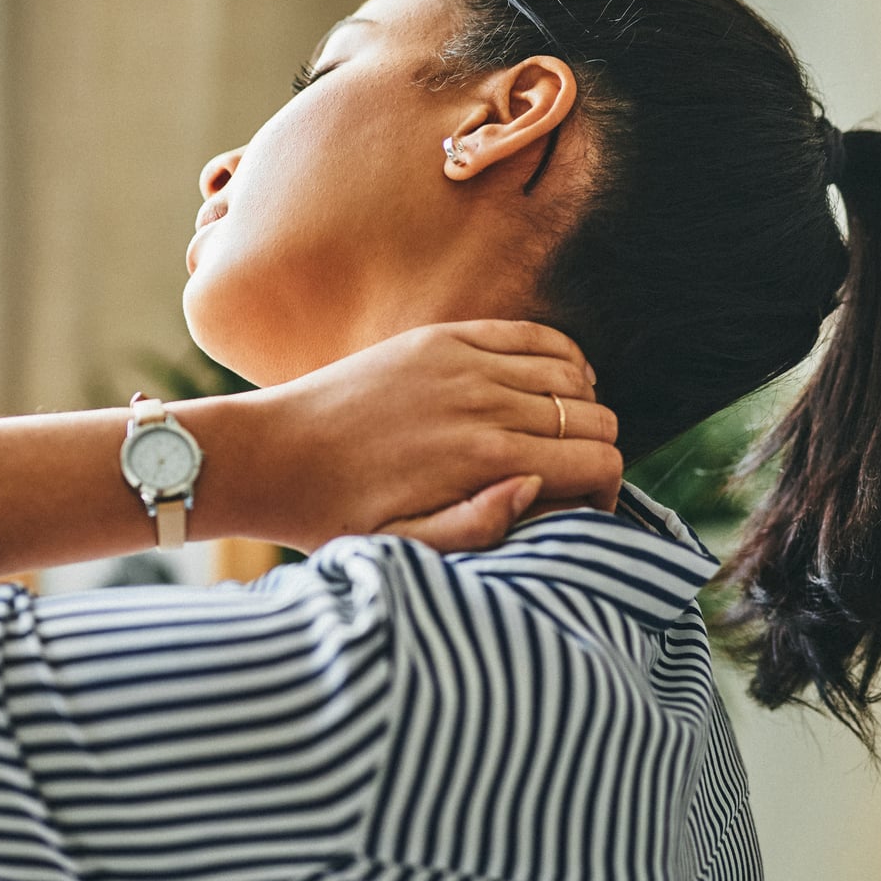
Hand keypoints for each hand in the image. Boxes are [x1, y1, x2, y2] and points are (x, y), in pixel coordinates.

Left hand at [243, 320, 620, 553]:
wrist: (274, 455)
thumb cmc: (339, 514)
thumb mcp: (408, 546)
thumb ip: (482, 526)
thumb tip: (541, 488)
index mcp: (486, 461)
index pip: (599, 461)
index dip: (607, 491)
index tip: (582, 510)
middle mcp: (486, 403)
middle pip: (594, 417)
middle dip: (595, 452)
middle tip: (570, 479)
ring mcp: (466, 362)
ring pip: (574, 374)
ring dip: (579, 407)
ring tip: (556, 438)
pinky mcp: (444, 338)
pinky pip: (532, 335)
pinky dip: (559, 358)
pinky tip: (548, 387)